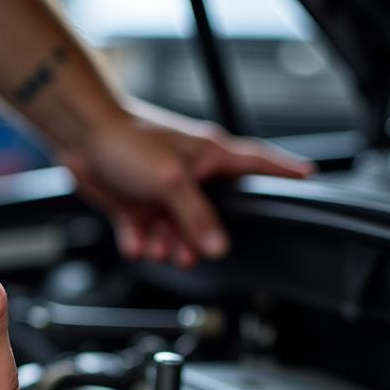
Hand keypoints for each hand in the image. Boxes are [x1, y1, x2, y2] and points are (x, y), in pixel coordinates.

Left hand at [58, 101, 314, 267]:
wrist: (81, 137)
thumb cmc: (127, 140)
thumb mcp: (170, 181)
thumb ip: (196, 217)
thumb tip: (217, 247)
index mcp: (210, 157)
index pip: (260, 164)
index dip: (285, 172)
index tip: (308, 176)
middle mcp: (191, 176)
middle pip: (210, 219)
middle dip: (196, 240)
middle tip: (186, 251)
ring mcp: (163, 192)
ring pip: (176, 234)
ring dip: (165, 245)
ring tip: (155, 244)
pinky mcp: (138, 205)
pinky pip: (147, 236)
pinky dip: (140, 242)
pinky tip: (135, 240)